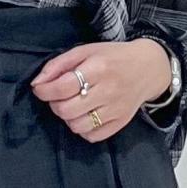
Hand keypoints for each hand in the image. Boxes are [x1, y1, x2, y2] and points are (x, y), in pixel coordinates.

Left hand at [27, 38, 170, 142]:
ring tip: (73, 105)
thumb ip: (58, 65)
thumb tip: (37, 83)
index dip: (44, 91)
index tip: (41, 89)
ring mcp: (116, 109)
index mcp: (98, 68)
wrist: (149, 68)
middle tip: (59, 97)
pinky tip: (86, 115)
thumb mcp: (85, 51)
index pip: (62, 87)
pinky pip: (92, 136)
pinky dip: (83, 128)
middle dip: (55, 105)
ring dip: (68, 117)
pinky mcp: (121, 122)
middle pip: (67, 110)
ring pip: (77, 126)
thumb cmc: (112, 57)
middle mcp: (108, 90)